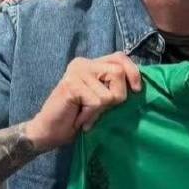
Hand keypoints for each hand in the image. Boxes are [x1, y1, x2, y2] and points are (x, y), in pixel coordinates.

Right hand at [24, 53, 141, 150]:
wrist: (49, 132)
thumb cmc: (78, 118)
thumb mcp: (102, 100)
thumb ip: (114, 87)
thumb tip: (139, 85)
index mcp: (91, 64)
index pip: (120, 57)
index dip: (133, 72)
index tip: (136, 90)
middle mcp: (83, 63)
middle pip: (119, 72)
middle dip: (117, 96)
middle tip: (101, 108)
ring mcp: (76, 72)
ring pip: (109, 92)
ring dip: (102, 110)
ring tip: (87, 114)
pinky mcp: (71, 84)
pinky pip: (97, 102)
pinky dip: (92, 115)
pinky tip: (81, 118)